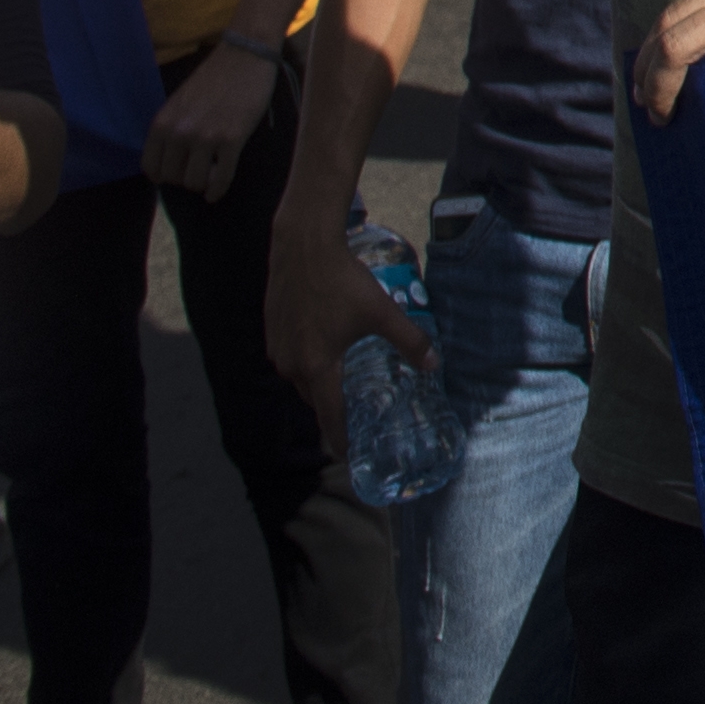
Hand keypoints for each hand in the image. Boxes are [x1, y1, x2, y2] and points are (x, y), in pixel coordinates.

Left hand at [144, 35, 279, 198]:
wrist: (245, 55)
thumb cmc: (214, 77)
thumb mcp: (179, 102)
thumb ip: (171, 128)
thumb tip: (171, 161)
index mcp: (162, 123)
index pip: (151, 168)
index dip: (163, 175)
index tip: (176, 172)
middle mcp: (179, 133)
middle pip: (173, 178)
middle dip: (185, 178)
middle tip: (198, 170)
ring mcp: (205, 137)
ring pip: (195, 182)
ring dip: (202, 183)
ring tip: (210, 174)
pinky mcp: (232, 140)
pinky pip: (221, 178)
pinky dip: (218, 190)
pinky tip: (218, 192)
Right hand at [268, 203, 426, 450]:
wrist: (303, 248)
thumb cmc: (343, 281)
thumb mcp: (382, 312)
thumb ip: (409, 340)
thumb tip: (433, 364)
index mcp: (317, 367)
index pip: (329, 415)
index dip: (339, 437)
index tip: (346, 456)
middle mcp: (291, 365)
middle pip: (313, 397)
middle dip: (331, 408)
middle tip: (350, 414)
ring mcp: (277, 349)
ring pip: (299, 378)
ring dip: (317, 382)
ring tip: (338, 382)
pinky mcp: (271, 331)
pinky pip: (289, 358)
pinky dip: (305, 362)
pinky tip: (321, 348)